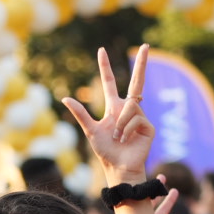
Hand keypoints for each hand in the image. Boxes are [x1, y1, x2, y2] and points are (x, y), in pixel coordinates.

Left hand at [62, 45, 153, 186]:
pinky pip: (136, 119)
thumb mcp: (90, 131)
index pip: (110, 82)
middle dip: (142, 64)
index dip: (105, 67)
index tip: (102, 50)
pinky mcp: (149, 127)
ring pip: (129, 108)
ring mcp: (140, 117)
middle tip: (147, 46)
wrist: (119, 167)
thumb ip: (80, 114)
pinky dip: (127, 130)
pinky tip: (125, 140)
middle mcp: (128, 109)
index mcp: (114, 108)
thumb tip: (64, 98)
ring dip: (120, 124)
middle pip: (137, 82)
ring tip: (117, 137)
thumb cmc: (105, 152)